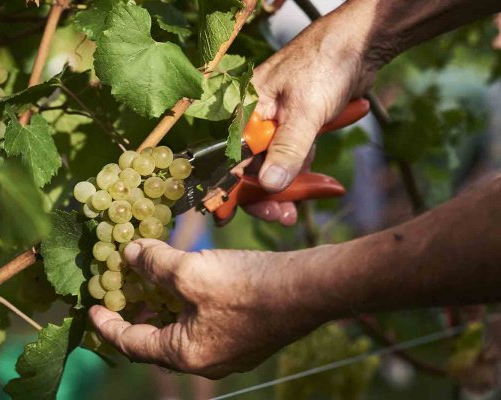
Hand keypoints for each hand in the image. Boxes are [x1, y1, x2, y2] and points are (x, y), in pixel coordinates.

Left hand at [89, 239, 327, 377]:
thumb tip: (130, 253)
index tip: (92, 309)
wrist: (308, 290)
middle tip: (123, 291)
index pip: (132, 343)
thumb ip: (154, 264)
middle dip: (137, 314)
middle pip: (157, 341)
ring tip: (153, 282)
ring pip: (183, 332)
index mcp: (186, 354)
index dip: (107, 324)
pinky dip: (188, 306)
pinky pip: (204, 325)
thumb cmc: (247, 287)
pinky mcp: (245, 337)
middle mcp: (205, 361)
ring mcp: (228, 351)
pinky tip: (190, 281)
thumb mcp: (190, 271)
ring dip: (165, 307)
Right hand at [248, 3, 377, 222]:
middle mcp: (255, 119)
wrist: (360, 45)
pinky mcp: (297, 128)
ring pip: (276, 166)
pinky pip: (295, 158)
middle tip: (284, 216)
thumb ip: (287, 149)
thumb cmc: (325, 65)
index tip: (234, 215)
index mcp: (245, 109)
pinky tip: (325, 185)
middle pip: (252, 167)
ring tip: (301, 208)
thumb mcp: (305, 110)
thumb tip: (271, 185)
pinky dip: (307, 172)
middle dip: (269, 194)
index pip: (230, 156)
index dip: (233, 187)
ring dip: (292, 188)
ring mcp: (277, 125)